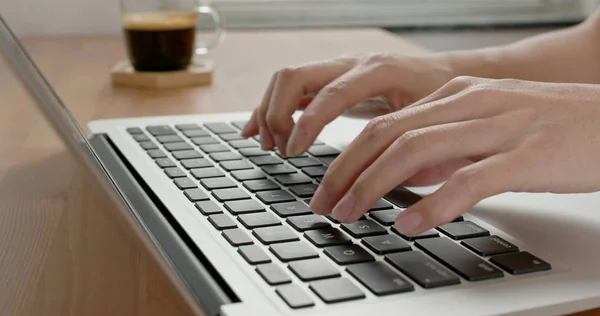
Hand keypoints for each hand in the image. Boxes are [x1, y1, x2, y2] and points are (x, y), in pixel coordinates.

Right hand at [240, 53, 454, 155]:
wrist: (449, 74)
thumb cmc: (443, 97)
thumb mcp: (430, 118)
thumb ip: (404, 140)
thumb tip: (380, 179)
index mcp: (377, 70)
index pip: (329, 93)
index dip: (306, 123)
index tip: (293, 152)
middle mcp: (352, 64)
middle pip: (295, 76)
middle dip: (278, 114)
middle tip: (283, 151)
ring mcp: (338, 69)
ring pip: (287, 80)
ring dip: (270, 111)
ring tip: (269, 145)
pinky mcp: (332, 80)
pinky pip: (293, 89)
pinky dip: (271, 108)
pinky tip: (257, 129)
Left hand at [310, 76, 599, 234]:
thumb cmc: (550, 128)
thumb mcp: (485, 128)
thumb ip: (443, 150)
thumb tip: (402, 177)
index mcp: (455, 96)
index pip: (384, 123)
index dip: (346, 156)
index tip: (327, 186)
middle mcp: (468, 105)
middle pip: (387, 135)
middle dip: (346, 172)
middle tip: (324, 204)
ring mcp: (495, 127)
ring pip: (415, 151)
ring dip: (373, 186)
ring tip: (351, 214)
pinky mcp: (524, 156)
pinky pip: (468, 180)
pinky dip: (433, 204)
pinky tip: (411, 225)